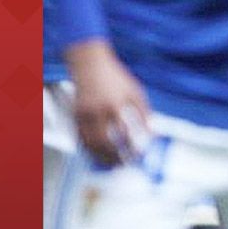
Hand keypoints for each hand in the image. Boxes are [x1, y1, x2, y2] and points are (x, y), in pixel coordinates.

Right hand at [65, 41, 150, 167]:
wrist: (89, 63)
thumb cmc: (114, 77)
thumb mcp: (135, 92)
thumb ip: (144, 113)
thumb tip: (152, 134)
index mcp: (114, 104)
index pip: (124, 133)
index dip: (132, 146)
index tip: (139, 154)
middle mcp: (96, 111)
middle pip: (104, 143)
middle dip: (114, 157)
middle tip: (124, 164)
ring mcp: (83, 114)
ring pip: (89, 144)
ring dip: (100, 157)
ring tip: (112, 164)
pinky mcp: (75, 115)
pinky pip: (81, 139)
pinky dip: (90, 149)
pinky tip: (99, 153)